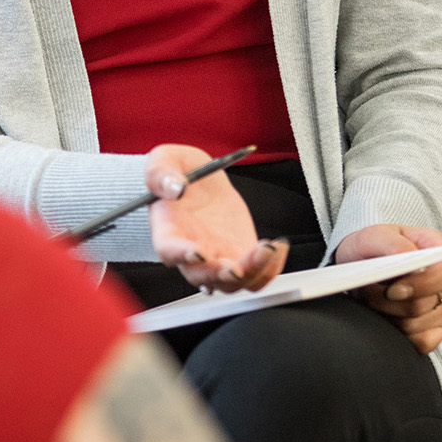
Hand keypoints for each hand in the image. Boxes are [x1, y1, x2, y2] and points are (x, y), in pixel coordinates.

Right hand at [145, 144, 287, 293]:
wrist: (199, 181)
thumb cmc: (176, 172)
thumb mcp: (165, 159)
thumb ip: (162, 173)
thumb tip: (174, 188)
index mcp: (167, 230)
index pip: (168, 250)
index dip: (181, 255)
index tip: (198, 253)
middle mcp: (190, 253)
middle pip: (201, 276)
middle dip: (219, 276)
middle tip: (235, 268)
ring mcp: (216, 259)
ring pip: (232, 282)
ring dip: (250, 273)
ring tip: (267, 249)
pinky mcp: (239, 256)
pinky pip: (256, 274)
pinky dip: (269, 268)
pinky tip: (278, 246)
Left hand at [334, 224, 441, 353]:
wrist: (362, 266)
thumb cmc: (372, 248)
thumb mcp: (375, 235)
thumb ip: (394, 243)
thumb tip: (410, 256)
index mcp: (441, 251)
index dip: (423, 284)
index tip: (391, 289)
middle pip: (427, 304)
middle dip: (389, 302)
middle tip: (367, 291)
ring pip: (417, 325)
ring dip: (385, 314)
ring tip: (370, 299)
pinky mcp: (435, 330)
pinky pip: (420, 342)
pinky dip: (395, 333)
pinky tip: (383, 316)